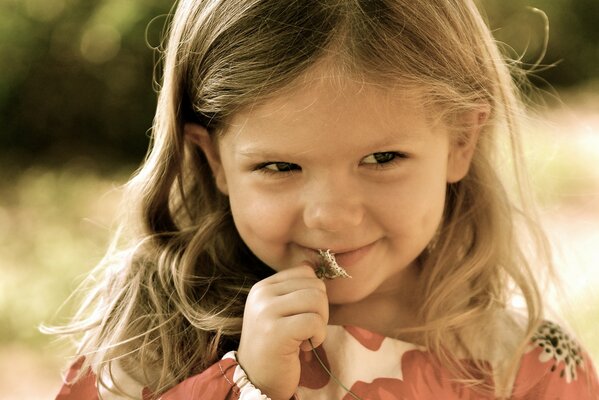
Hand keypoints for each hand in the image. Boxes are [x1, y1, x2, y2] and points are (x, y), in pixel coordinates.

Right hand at [237, 264, 328, 399]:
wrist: (257, 381)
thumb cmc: (276, 347)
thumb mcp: (280, 312)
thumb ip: (295, 290)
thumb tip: (316, 266)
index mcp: (263, 287)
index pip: (305, 271)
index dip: (315, 294)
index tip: (303, 316)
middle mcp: (261, 295)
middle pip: (315, 285)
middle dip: (321, 310)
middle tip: (308, 330)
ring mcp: (266, 311)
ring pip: (317, 300)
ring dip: (321, 323)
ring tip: (306, 337)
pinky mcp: (275, 331)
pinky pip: (315, 322)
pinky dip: (319, 337)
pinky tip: (305, 347)